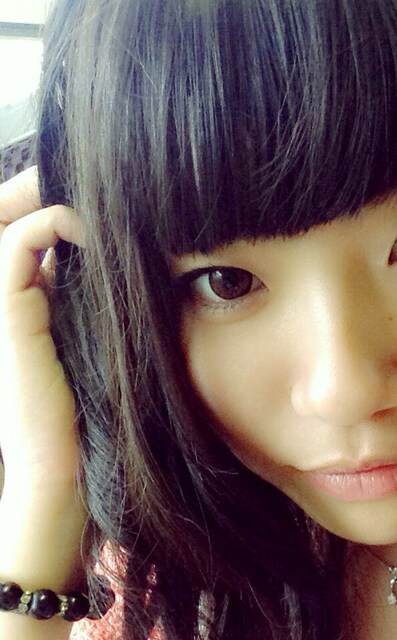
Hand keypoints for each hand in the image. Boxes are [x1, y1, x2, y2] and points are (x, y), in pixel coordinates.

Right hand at [0, 167, 83, 494]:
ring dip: (44, 195)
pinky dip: (44, 224)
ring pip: (8, 223)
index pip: (31, 231)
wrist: (65, 465)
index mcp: (33, 301)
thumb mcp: (103, 343)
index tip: (99, 186)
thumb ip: (102, 304)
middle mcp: (14, 297)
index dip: (53, 201)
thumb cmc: (92, 410)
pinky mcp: (8, 317)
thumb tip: (133, 261)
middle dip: (42, 186)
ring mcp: (5, 305)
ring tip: (86, 183)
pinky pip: (13, 248)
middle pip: (13, 218)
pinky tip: (85, 222)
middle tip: (84, 167)